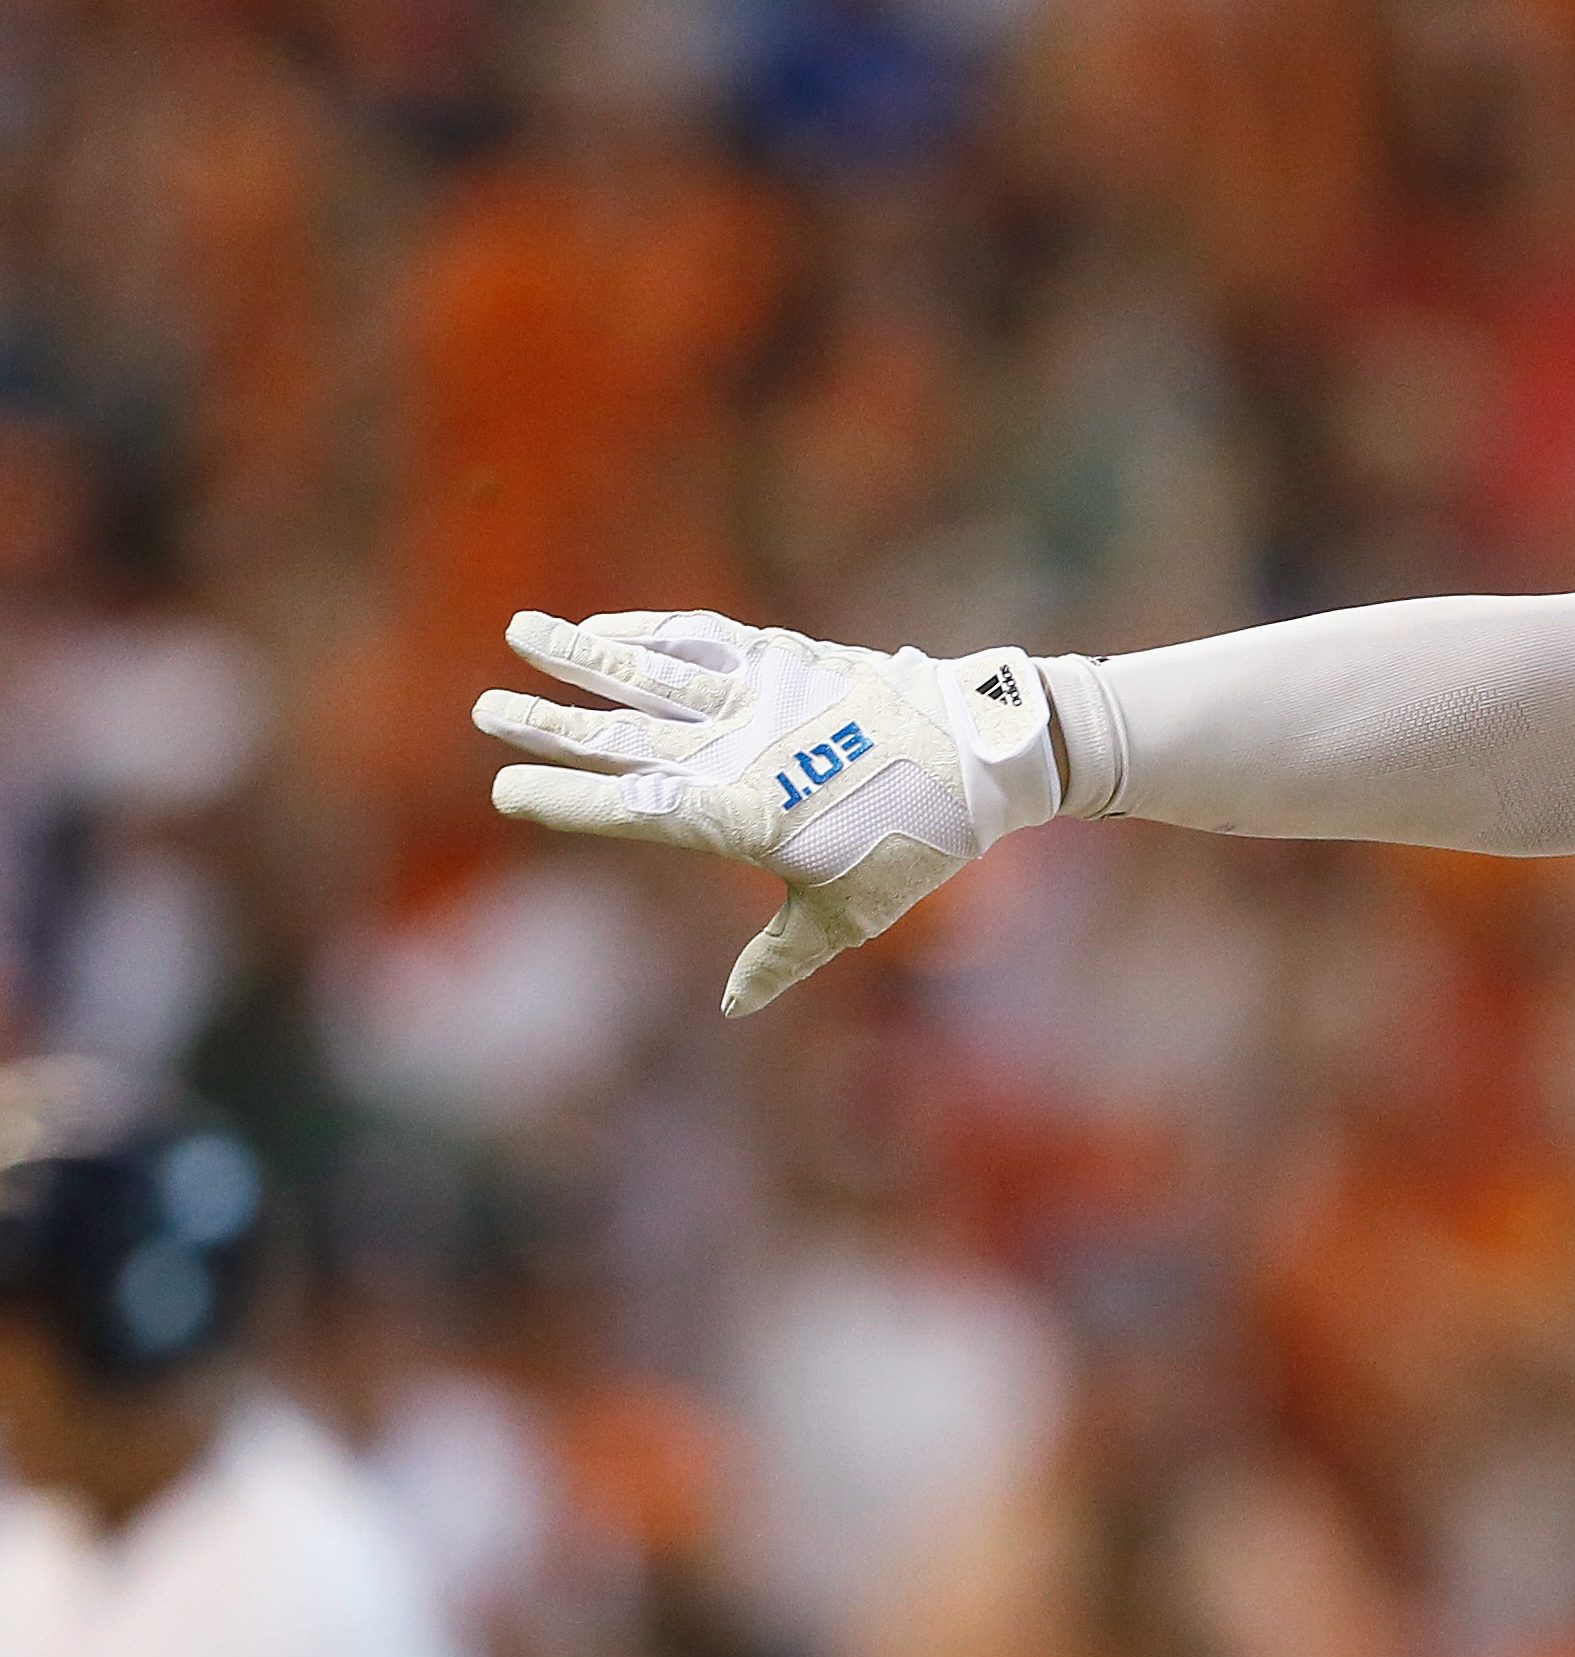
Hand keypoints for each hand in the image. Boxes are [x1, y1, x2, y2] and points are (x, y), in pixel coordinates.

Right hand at [477, 610, 1061, 1015]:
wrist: (986, 754)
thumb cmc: (919, 843)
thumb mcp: (850, 913)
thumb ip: (782, 957)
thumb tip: (732, 1006)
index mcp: (739, 815)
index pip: (629, 807)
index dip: (565, 797)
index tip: (505, 789)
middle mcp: (736, 750)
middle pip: (623, 735)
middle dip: (550, 724)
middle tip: (484, 711)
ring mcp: (759, 696)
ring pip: (650, 671)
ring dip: (583, 653)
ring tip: (521, 632)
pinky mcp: (787, 657)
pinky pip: (704, 639)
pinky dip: (652, 631)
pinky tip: (610, 627)